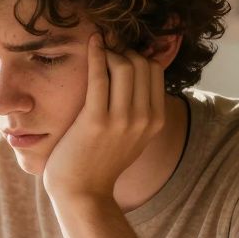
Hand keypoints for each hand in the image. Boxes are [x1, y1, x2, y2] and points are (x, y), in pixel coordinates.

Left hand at [42, 34, 165, 202]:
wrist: (82, 193)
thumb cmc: (100, 162)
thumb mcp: (132, 137)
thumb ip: (140, 110)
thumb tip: (140, 76)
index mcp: (156, 121)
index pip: (155, 71)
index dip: (136, 55)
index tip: (118, 53)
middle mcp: (144, 119)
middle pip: (142, 64)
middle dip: (123, 50)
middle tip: (105, 51)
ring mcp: (122, 120)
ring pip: (124, 65)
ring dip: (109, 52)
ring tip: (96, 52)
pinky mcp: (96, 120)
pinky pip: (99, 76)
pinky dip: (96, 54)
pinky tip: (91, 44)